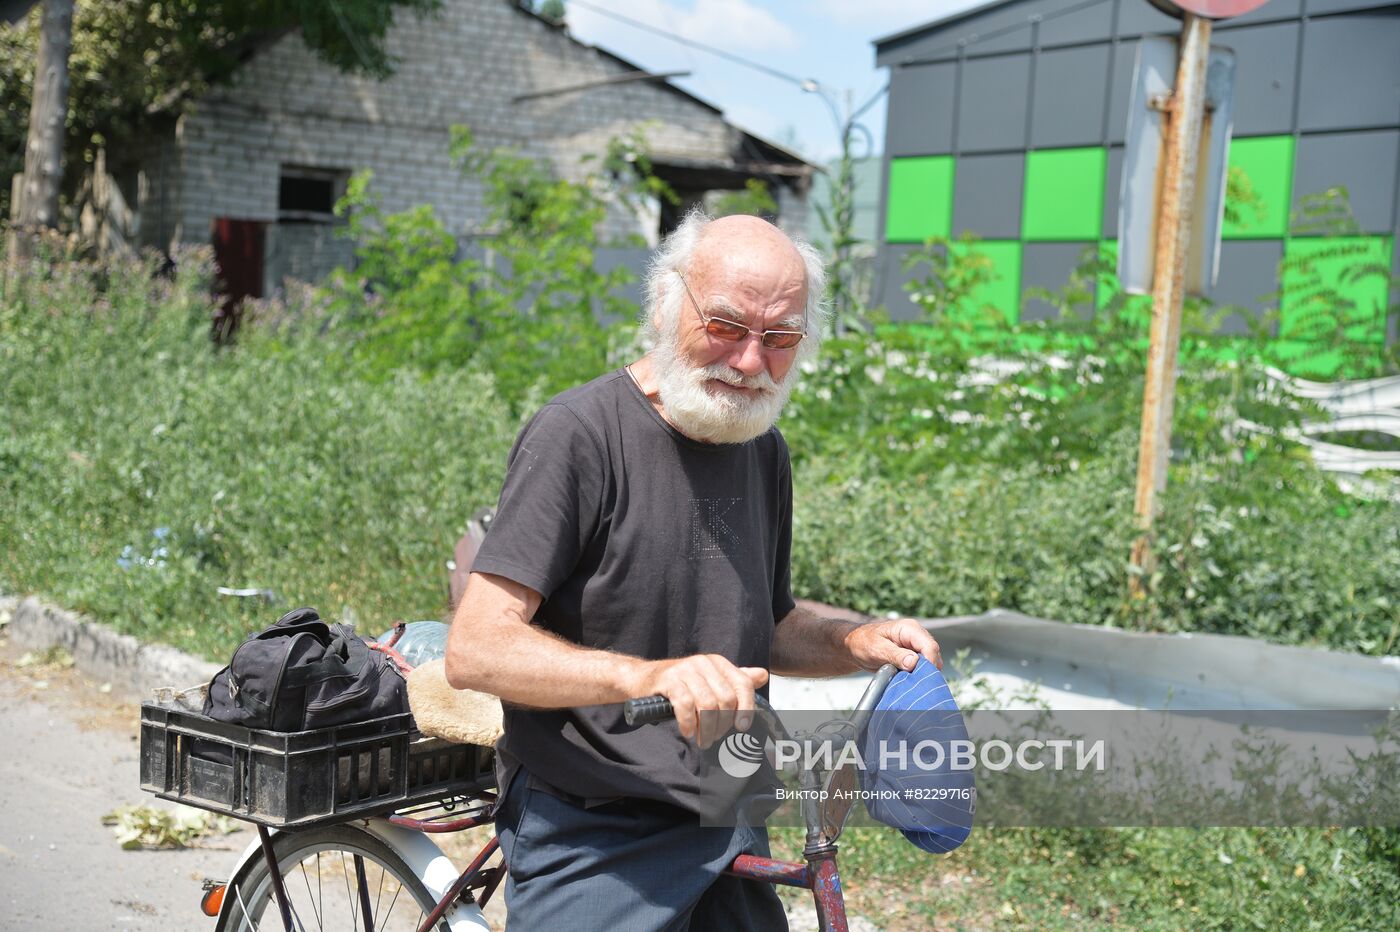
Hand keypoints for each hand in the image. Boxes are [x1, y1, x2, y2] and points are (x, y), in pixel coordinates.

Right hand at [628, 654, 768, 748]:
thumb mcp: (710, 679)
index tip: (741, 728)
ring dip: (706, 729)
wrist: (643, 679)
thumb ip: (735, 679)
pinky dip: (689, 723)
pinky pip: (685, 705)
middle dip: (722, 724)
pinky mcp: (669, 680)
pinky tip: (688, 731)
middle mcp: (704, 663)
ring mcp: (685, 670)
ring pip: (707, 705)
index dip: (746, 708)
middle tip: (714, 737)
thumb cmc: (681, 683)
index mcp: (718, 663)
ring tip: (702, 739)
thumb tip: (763, 675)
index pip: (743, 684)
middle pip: (726, 699)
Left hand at [843, 618, 941, 673]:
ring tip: (907, 678)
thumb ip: (895, 655)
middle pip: (933, 654)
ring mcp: (917, 645)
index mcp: (909, 628)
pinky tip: (908, 677)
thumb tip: (914, 662)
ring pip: (931, 661)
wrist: (855, 645)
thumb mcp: (877, 649)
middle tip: (912, 680)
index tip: (920, 677)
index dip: (929, 663)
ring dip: (922, 672)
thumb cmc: (863, 643)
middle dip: (926, 669)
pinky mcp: (915, 654)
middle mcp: (917, 635)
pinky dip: (919, 673)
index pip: (929, 646)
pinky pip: (924, 665)